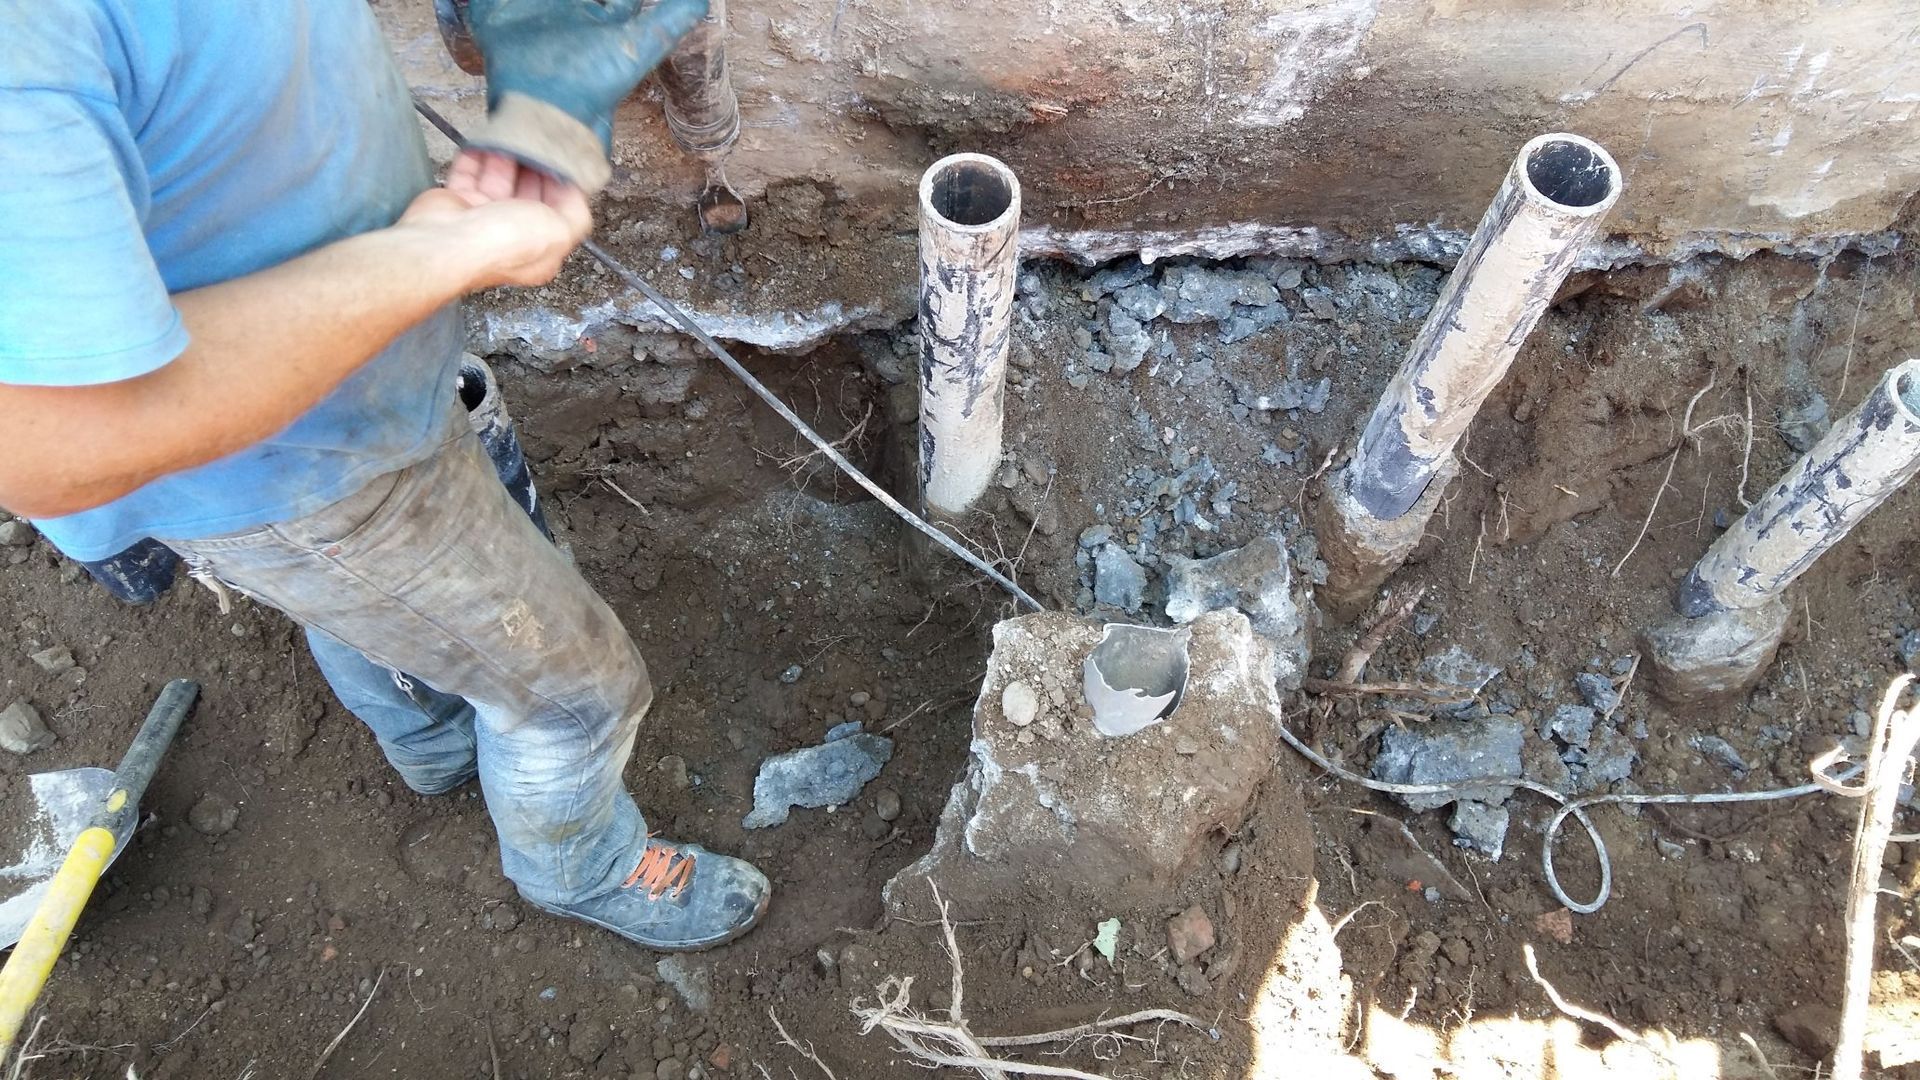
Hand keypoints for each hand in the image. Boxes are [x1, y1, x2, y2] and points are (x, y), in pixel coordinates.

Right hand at [400, 150, 592, 289]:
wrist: (445, 243)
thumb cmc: (504, 242)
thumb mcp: (558, 232)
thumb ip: (575, 214)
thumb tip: (574, 192)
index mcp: (540, 248)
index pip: (558, 211)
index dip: (562, 185)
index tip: (563, 157)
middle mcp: (512, 235)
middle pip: (528, 192)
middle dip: (533, 166)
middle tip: (538, 137)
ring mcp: (483, 218)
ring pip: (499, 179)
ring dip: (505, 157)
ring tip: (513, 131)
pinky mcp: (457, 202)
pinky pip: (470, 173)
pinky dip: (476, 156)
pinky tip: (485, 139)